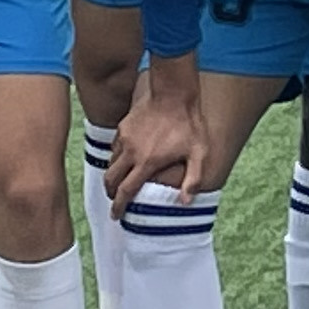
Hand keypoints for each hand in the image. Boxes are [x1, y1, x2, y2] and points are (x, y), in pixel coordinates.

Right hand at [108, 70, 207, 212]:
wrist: (174, 92)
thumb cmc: (189, 123)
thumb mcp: (198, 152)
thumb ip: (193, 179)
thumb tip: (186, 202)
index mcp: (147, 162)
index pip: (125, 191)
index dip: (118, 206)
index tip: (115, 216)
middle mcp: (131, 152)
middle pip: (111, 180)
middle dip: (110, 194)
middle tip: (115, 201)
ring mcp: (125, 138)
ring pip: (110, 163)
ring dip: (112, 176)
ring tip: (119, 182)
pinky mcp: (123, 126)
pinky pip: (114, 147)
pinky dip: (115, 158)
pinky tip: (124, 159)